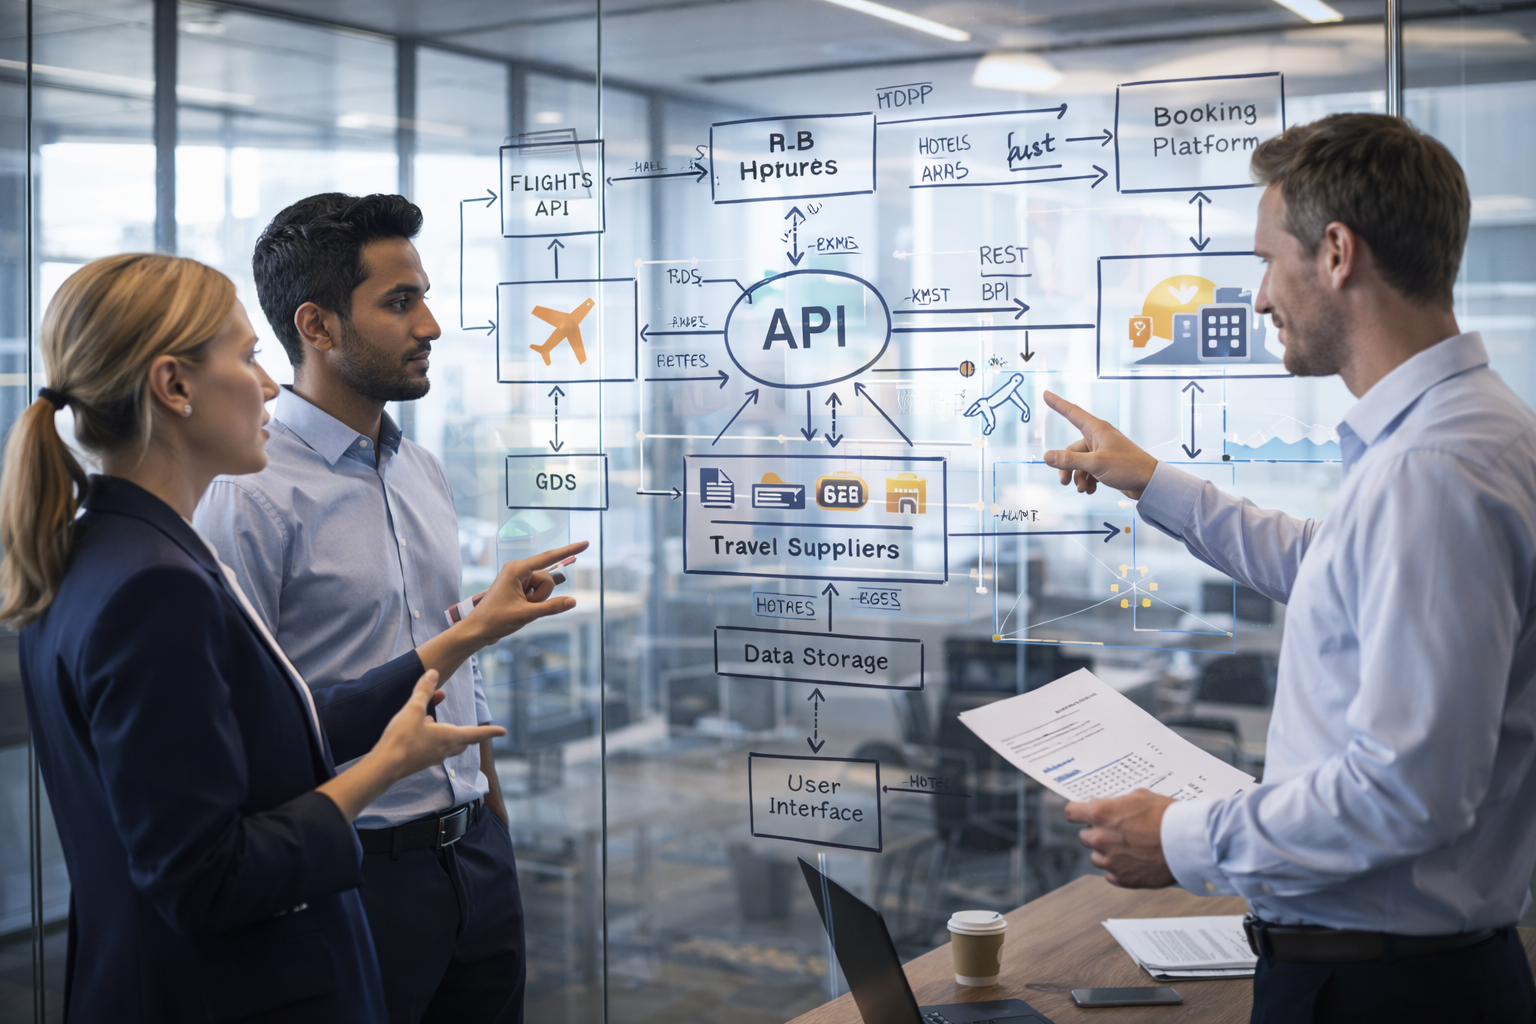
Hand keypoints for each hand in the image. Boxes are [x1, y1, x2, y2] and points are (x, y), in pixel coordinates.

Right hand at [319, 670, 504, 821]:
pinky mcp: (420, 762)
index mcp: (450, 737)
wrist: (384, 766)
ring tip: (432, 716)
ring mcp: (432, 758)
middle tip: (472, 728)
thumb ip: (424, 690)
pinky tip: (418, 729)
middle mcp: (445, 750)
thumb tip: (432, 673)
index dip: (490, 731)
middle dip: (468, 733)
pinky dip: (432, 737)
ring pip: (447, 744)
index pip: (476, 733)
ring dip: (446, 732)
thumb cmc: (402, 737)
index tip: (503, 731)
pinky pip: (433, 748)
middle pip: (463, 741)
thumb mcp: (413, 709)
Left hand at [463, 541, 588, 643]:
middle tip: (526, 606)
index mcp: (517, 569)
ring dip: (538, 600)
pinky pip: (538, 592)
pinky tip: (522, 608)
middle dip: (542, 595)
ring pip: (544, 587)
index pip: (549, 558)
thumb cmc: (496, 620)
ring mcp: (519, 578)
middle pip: (547, 578)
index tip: (585, 543)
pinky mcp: (519, 587)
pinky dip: (535, 602)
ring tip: (521, 608)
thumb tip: (573, 602)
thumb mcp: (526, 614)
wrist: (477, 630)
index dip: (569, 551)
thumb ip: (551, 607)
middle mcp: (518, 570)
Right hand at [1041, 392, 1159, 499]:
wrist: (1149, 483)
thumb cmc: (1127, 467)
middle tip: (1065, 482)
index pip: (1072, 413)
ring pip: (1079, 463)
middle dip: (1067, 467)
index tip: (1046, 394)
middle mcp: (1099, 438)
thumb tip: (1047, 457)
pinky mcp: (1106, 464)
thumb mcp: (1095, 464)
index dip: (1057, 404)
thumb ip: (1069, 460)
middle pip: (1071, 450)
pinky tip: (1091, 489)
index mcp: (1097, 430)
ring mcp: (1102, 451)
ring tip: (1083, 489)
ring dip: (1078, 477)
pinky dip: (1087, 480)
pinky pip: (1088, 470)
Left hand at [1064, 789, 1176, 887]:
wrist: (1187, 842)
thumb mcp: (1139, 796)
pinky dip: (1120, 868)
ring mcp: (1109, 861)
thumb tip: (1110, 806)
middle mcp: (1099, 838)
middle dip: (1098, 833)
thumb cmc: (1167, 817)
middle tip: (1118, 831)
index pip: (1071, 813)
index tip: (1081, 814)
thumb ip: (1118, 803)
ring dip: (1108, 852)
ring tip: (1131, 847)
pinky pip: (1111, 873)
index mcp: (1100, 814)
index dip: (1078, 813)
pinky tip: (1136, 860)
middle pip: (1084, 836)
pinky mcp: (1121, 878)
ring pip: (1097, 857)